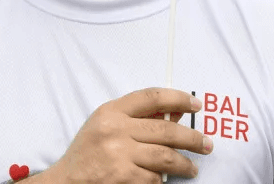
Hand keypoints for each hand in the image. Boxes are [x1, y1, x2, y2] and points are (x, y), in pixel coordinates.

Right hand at [38, 88, 210, 182]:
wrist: (66, 181)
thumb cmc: (87, 152)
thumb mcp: (105, 125)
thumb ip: (134, 118)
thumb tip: (173, 116)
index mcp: (111, 111)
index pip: (151, 97)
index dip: (178, 98)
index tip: (195, 104)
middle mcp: (116, 130)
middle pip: (166, 130)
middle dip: (192, 138)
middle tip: (206, 144)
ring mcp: (120, 155)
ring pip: (166, 157)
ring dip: (185, 164)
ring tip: (192, 168)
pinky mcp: (124, 177)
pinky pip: (154, 178)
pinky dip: (161, 180)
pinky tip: (163, 180)